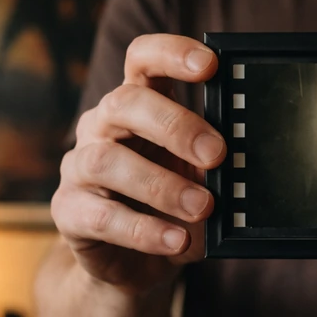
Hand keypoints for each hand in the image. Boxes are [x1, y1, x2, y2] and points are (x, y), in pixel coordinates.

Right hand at [51, 34, 225, 290]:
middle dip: (174, 126)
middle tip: (216, 154)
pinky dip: (144, 230)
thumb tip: (247, 158)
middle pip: (124, 104)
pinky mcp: (68, 212)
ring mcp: (79, 167)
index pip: (143, 59)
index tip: (210, 65)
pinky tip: (177, 240)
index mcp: (137, 105)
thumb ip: (215, 160)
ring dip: (161, 185)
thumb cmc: (174, 205)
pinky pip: (101, 216)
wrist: (139, 262)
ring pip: (106, 161)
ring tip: (203, 207)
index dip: (171, 54)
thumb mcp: (202, 177)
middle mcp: (102, 127)